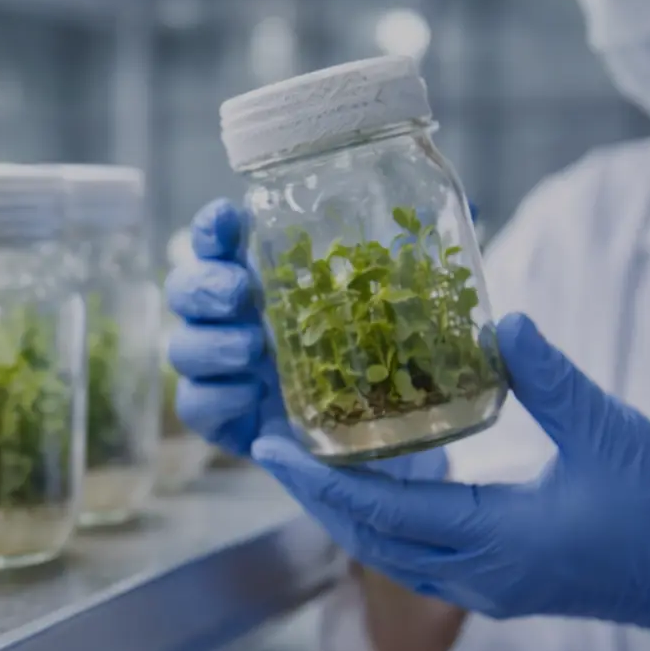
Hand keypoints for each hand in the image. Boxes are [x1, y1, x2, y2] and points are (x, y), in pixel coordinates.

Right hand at [166, 199, 446, 478]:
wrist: (398, 445)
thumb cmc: (395, 364)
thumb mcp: (415, 309)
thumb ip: (423, 263)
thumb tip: (466, 205)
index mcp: (271, 279)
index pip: (224, 240)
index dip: (215, 226)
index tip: (229, 217)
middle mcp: (238, 319)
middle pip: (187, 288)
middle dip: (203, 284)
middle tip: (239, 293)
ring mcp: (228, 372)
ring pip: (183, 348)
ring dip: (209, 344)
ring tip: (250, 350)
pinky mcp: (230, 421)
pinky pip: (198, 407)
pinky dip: (215, 398)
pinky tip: (248, 396)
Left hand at [253, 313, 649, 650]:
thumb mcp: (611, 432)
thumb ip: (551, 378)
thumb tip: (500, 318)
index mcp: (495, 542)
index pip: (382, 511)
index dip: (320, 478)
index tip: (271, 443)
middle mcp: (476, 576)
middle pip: (367, 539)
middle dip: (313, 495)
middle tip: (266, 445)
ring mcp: (485, 588)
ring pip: (388, 553)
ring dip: (342, 511)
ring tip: (305, 461)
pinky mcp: (499, 586)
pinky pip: (416, 557)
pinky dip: (381, 523)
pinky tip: (372, 486)